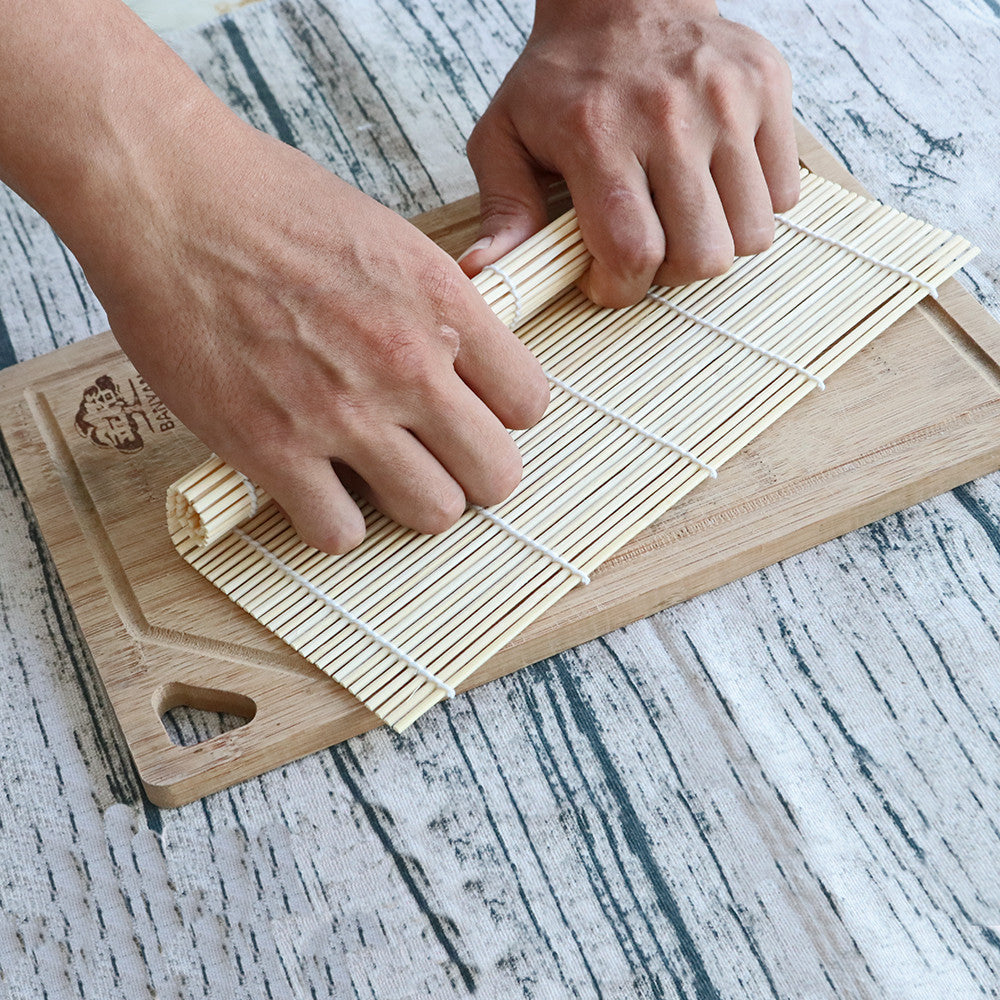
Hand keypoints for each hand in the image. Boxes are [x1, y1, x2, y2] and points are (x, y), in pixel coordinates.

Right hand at [91, 116, 548, 552]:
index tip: (471, 413)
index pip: (529, 402)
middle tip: (432, 457)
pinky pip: (339, 532)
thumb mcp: (388, 238)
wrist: (169, 198)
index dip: (503, 417)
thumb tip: (464, 364)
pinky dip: (332, 520)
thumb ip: (438, 308)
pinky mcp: (271, 447)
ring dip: (408, 501)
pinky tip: (314, 486)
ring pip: (431, 513)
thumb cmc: (273, 207)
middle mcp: (406, 362)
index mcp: (442, 302)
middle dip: (470, 473)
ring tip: (373, 472)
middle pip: (496, 474)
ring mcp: (341, 411)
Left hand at [460, 0, 799, 305]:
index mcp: (597, 134)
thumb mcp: (504, 137)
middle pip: (701, 254)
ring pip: (751, 234)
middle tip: (650, 248)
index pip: (632, 251)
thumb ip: (501, 209)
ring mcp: (726, 99)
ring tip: (684, 217)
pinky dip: (753, 207)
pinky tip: (715, 185)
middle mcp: (668, 115)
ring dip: (717, 243)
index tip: (608, 279)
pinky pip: (784, 193)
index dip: (622, 288)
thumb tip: (484, 272)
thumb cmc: (559, 80)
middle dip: (672, 274)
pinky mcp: (767, 86)